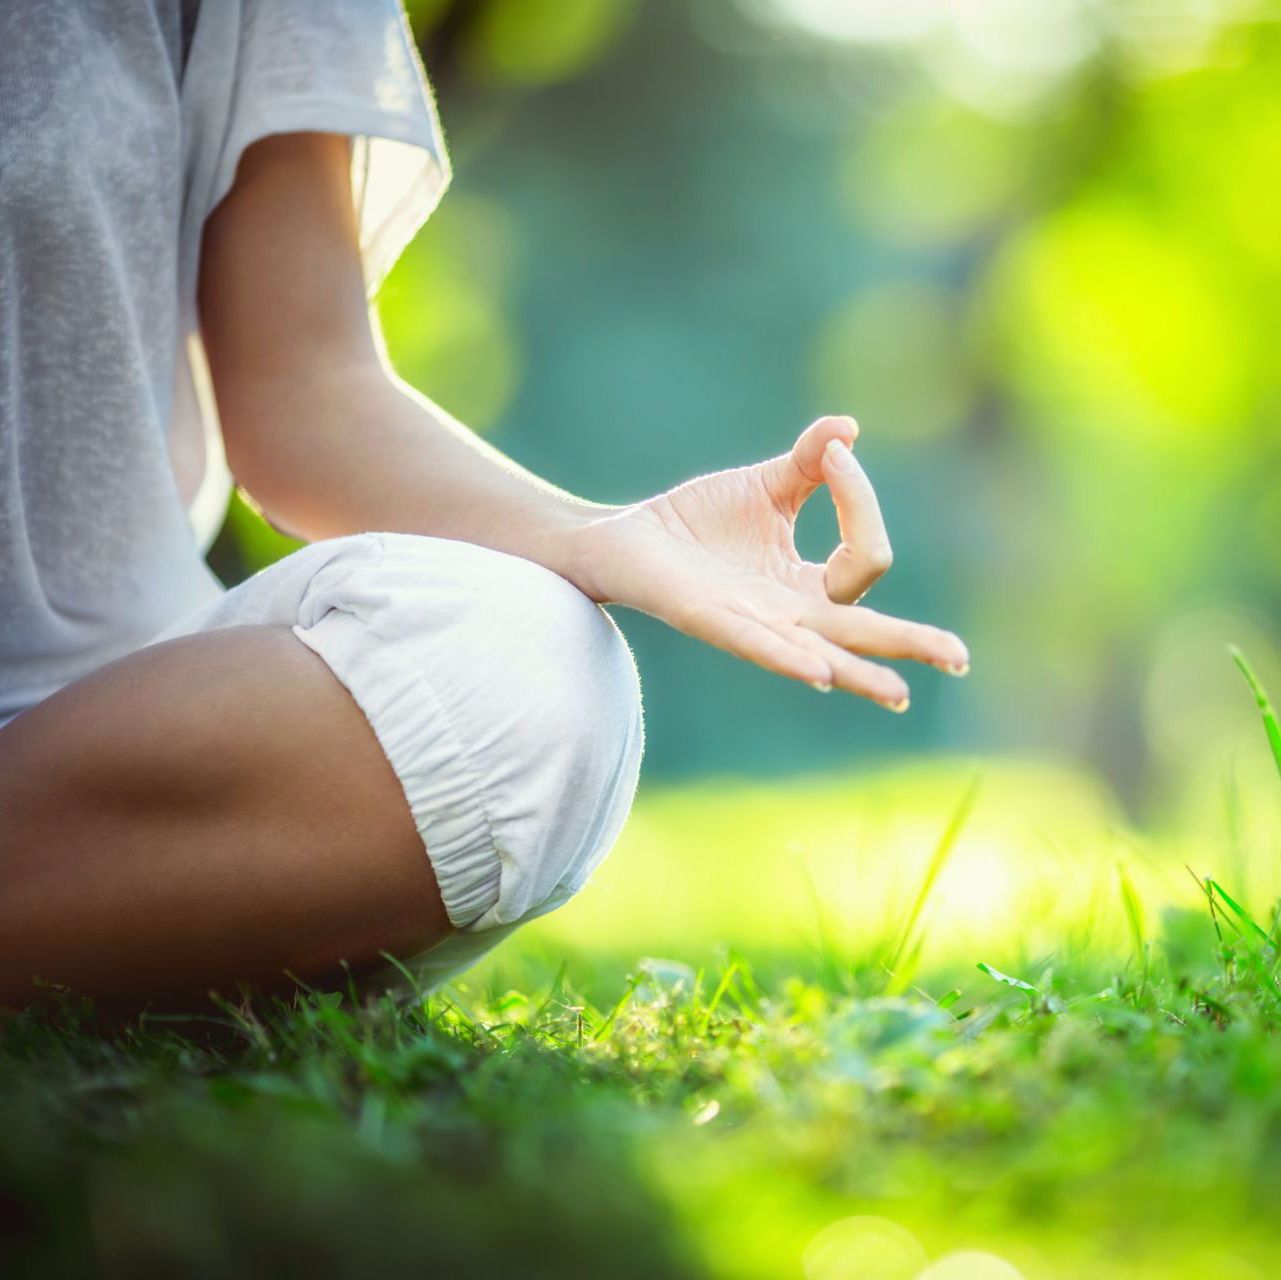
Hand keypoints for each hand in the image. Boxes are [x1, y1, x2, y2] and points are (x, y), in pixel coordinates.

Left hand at [573, 416, 967, 710]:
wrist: (624, 536)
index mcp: (806, 584)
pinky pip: (757, 645)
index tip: (834, 454)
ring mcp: (753, 624)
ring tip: (899, 694)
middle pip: (862, 632)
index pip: (864, 556)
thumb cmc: (694, 521)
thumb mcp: (764, 486)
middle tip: (960, 660)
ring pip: (819, 654)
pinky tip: (818, 674)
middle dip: (912, 644)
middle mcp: (788, 614)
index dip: (861, 498)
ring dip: (859, 673)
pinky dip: (788, 657)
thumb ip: (810, 463)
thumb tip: (849, 429)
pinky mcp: (710, 622)